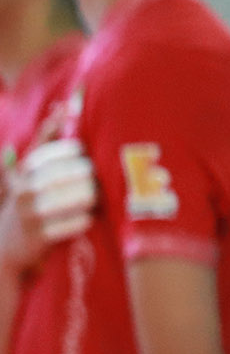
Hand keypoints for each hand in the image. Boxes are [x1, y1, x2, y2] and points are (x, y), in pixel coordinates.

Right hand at [0, 138, 95, 272]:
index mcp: (27, 169)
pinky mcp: (40, 236)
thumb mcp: (30, 171)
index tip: (85, 160)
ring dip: (93, 198)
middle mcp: (26, 188)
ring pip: (82, 196)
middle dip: (93, 178)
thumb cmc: (29, 201)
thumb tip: (62, 105)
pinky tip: (86, 219)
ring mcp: (31, 213)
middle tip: (96, 183)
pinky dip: (87, 220)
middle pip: (80, 172)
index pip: (67, 149)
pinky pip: (79, 222)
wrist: (6, 248)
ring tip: (93, 200)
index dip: (82, 155)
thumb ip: (46, 140)